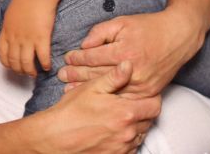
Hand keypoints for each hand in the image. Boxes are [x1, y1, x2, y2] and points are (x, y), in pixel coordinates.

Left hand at [0, 0, 54, 75]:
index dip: (7, 64)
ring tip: (34, 73)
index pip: (2, 54)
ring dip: (30, 71)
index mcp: (6, 32)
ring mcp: (28, 39)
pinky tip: (47, 67)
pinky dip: (45, 64)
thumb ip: (10, 26)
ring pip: (26, 63)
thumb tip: (12, 34)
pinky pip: (42, 57)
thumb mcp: (10, 14)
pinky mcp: (41, 38)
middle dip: (19, 70)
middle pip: (14, 61)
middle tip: (25, 72)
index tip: (12, 67)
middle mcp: (15, 39)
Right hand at [38, 61, 159, 153]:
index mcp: (125, 113)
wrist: (55, 138)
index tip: (142, 94)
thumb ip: (113, 77)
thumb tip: (129, 65)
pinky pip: (131, 148)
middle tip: (129, 104)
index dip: (151, 98)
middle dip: (143, 111)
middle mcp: (128, 133)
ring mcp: (123, 148)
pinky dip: (127, 139)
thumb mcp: (91, 88)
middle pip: (149, 120)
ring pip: (141, 135)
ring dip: (136, 126)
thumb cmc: (71, 112)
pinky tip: (114, 131)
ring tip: (119, 117)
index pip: (154, 105)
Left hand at [58, 5, 206, 97]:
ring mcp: (142, 84)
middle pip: (97, 75)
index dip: (77, 58)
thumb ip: (100, 32)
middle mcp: (133, 70)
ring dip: (87, 90)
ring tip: (69, 89)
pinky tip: (96, 98)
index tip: (67, 59)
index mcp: (124, 50)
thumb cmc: (149, 27)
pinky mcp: (149, 92)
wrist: (178, 36)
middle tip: (61, 76)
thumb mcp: (123, 21)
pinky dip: (108, 98)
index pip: (93, 57)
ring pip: (109, 90)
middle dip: (76, 75)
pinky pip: (124, 98)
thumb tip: (84, 45)